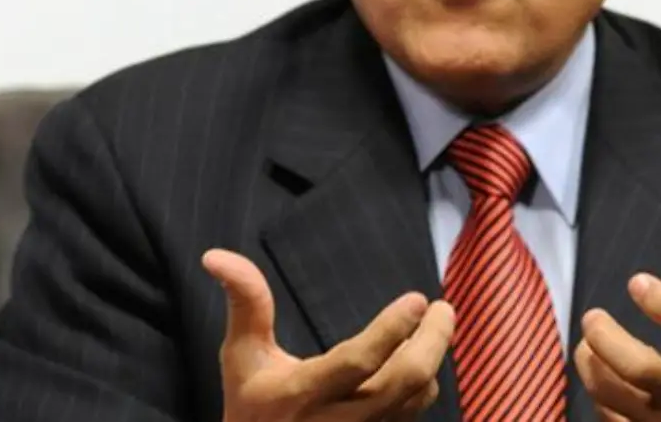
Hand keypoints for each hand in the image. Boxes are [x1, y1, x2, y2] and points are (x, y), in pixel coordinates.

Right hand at [202, 249, 454, 421]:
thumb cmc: (252, 405)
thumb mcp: (241, 356)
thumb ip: (245, 303)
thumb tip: (216, 255)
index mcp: (304, 393)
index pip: (358, 361)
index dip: (392, 329)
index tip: (418, 299)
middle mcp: (339, 419)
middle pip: (404, 382)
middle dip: (433, 342)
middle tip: (443, 309)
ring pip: (416, 398)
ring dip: (432, 360)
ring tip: (435, 326)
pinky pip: (413, 413)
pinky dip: (424, 383)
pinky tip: (421, 357)